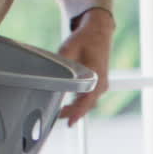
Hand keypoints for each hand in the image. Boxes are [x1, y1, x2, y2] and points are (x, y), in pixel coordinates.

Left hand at [57, 8, 114, 124]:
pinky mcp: (98, 84)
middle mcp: (101, 83)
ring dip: (76, 108)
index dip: (77, 112)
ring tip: (62, 112)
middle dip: (73, 112)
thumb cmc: (85, 39)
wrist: (99, 31)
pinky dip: (79, 103)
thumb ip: (62, 66)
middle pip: (87, 104)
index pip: (87, 99)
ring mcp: (101, 85)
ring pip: (88, 103)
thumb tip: (51, 78)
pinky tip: (68, 105)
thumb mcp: (69, 49)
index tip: (70, 121)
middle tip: (58, 116)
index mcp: (96, 75)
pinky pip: (89, 98)